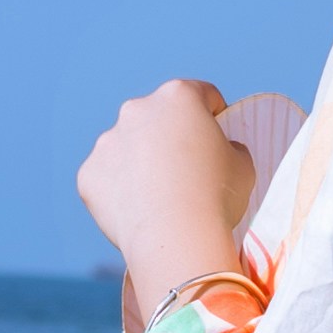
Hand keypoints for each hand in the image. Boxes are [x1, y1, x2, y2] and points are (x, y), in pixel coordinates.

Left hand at [79, 79, 259, 327]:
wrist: (176, 238)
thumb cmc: (217, 197)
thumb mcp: (243, 165)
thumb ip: (230, 148)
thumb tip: (222, 151)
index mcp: (178, 97)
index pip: (200, 95)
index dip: (212, 115)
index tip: (215, 134)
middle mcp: (137, 110)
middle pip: (157, 118)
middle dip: (170, 137)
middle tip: (186, 172)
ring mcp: (108, 141)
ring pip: (127, 147)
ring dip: (141, 162)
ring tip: (161, 198)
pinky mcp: (89, 173)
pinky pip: (107, 178)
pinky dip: (120, 190)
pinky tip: (140, 212)